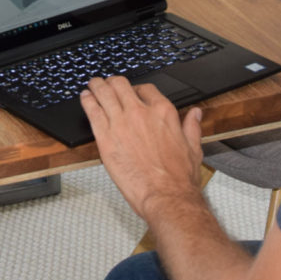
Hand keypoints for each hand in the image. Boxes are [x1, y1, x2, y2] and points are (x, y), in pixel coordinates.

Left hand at [80, 76, 203, 220]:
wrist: (167, 196)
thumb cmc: (179, 178)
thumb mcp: (192, 147)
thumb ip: (191, 127)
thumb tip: (195, 114)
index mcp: (163, 112)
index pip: (145, 89)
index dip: (136, 89)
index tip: (132, 93)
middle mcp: (141, 113)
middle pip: (121, 85)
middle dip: (113, 82)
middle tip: (107, 84)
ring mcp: (121, 123)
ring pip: (104, 93)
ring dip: (97, 86)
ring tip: (93, 84)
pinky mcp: (105, 138)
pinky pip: (92, 111)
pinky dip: (87, 101)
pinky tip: (85, 98)